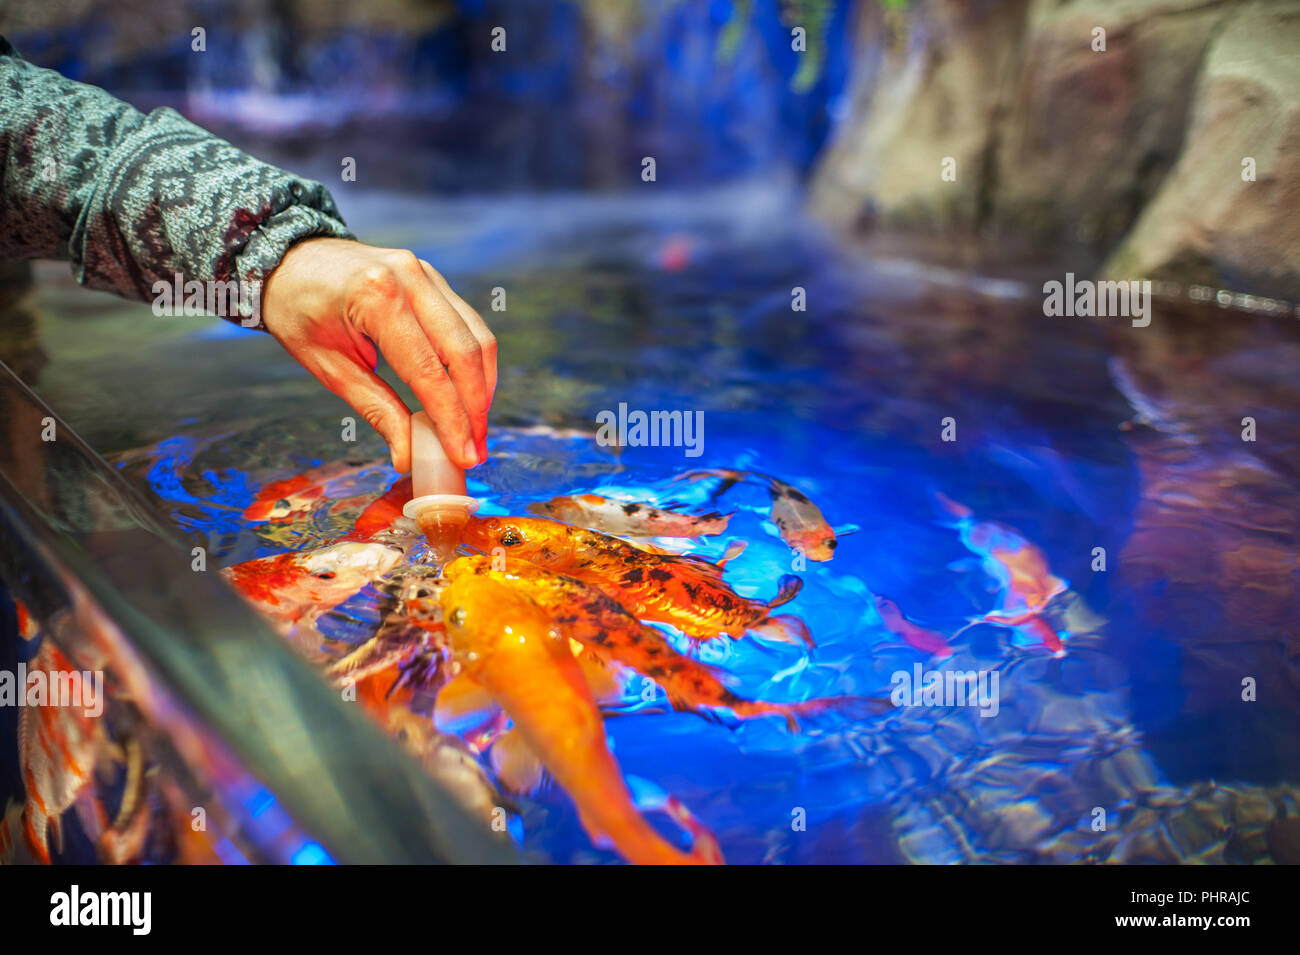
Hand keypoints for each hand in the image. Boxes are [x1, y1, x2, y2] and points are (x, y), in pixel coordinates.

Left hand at [260, 238, 495, 471]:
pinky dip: (473, 363)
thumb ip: (376, 409)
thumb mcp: (330, 368)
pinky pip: (468, 324)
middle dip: (475, 408)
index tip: (465, 455)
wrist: (290, 261)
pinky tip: (468, 394)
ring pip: (477, 337)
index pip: (429, 371)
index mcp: (376, 298)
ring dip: (482, 387)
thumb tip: (408, 455)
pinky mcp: (433, 278)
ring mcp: (426, 273)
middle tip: (476, 449)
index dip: (452, 419)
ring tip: (475, 427)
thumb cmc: (299, 313)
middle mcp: (410, 278)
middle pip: (465, 352)